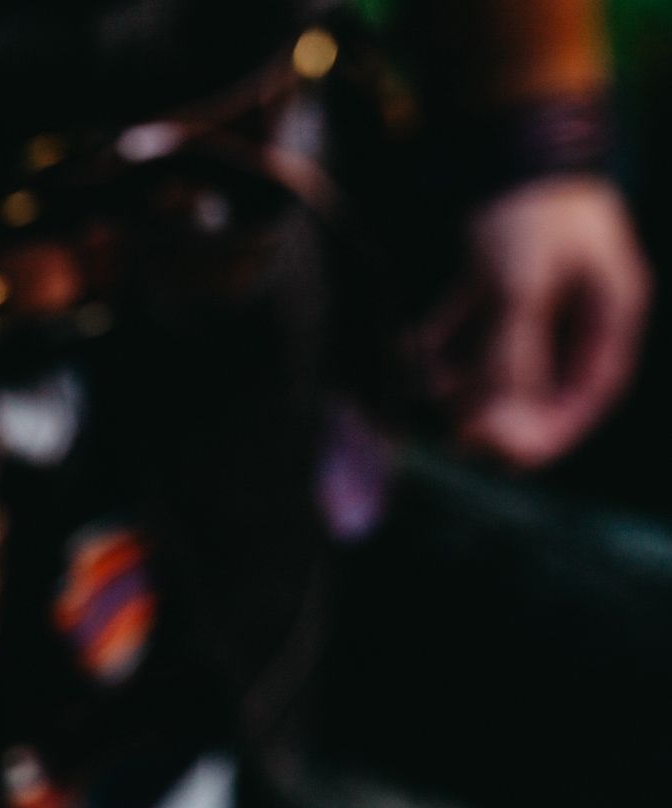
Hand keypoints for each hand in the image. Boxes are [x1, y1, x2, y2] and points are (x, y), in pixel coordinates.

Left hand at [418, 177, 651, 467]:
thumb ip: (511, 351)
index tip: (512, 459)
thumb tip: (492, 414)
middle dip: (499, 411)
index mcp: (608, 315)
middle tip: (460, 437)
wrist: (507, 139)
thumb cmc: (532, 212)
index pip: (588, 393)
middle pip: (541, 381)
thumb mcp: (522, 286)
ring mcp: (536, 296)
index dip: (553, 432)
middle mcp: (576, 312)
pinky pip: (468, 324)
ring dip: (463, 377)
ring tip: (426, 387)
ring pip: (500, 356)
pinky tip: (408, 352)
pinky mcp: (494, 279)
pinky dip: (441, 340)